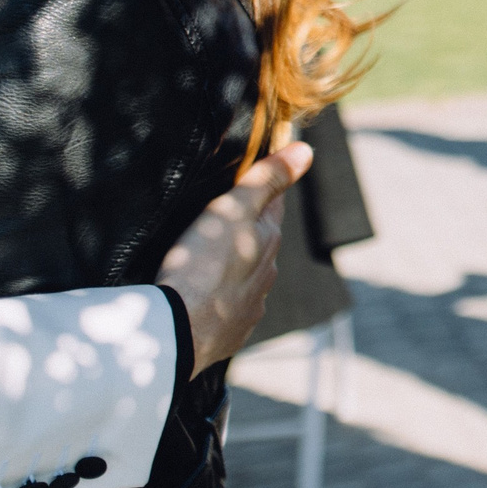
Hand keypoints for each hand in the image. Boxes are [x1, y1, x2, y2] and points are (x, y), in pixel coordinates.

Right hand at [158, 142, 311, 377]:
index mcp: (267, 242)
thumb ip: (267, 180)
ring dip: (231, 274)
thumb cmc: (203, 265)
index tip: (250, 185)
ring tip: (205, 268)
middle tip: (216, 228)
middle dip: (244, 236)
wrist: (180, 330)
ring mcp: (249, 309)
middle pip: (259, 246)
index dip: (261, 194)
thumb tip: (306, 151)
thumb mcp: (232, 211)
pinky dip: (219, 306)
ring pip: (246, 282)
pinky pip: (229, 314)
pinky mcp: (230, 335)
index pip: (271, 208)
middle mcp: (266, 276)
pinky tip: (204, 305)